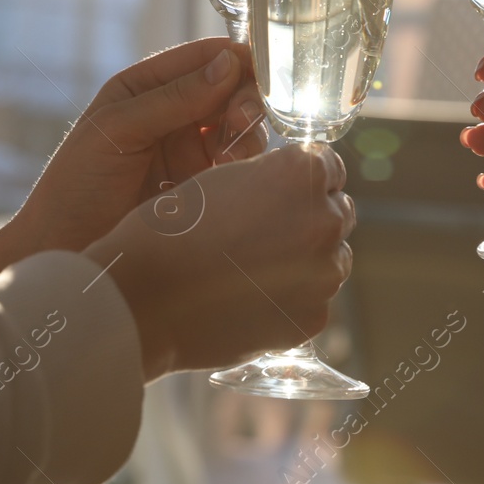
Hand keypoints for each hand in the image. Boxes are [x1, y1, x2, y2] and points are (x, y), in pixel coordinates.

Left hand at [0, 39, 268, 283]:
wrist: (65, 253)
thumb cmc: (76, 187)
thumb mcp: (117, 129)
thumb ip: (174, 97)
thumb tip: (229, 62)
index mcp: (145, 86)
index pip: (204, 57)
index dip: (234, 59)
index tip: (257, 72)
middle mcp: (173, 113)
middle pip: (231, 89)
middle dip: (245, 99)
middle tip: (242, 120)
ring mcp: (190, 150)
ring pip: (242, 126)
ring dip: (247, 133)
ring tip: (230, 157)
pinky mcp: (204, 187)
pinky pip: (239, 164)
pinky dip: (245, 163)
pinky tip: (231, 174)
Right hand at [85, 143, 354, 378]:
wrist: (145, 297)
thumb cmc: (173, 229)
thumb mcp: (224, 177)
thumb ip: (274, 178)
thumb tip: (301, 192)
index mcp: (302, 173)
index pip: (330, 166)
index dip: (304, 178)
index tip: (284, 191)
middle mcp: (324, 219)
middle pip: (338, 211)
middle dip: (310, 217)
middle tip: (266, 233)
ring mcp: (323, 273)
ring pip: (332, 258)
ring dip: (307, 259)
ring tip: (255, 268)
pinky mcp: (312, 317)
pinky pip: (315, 300)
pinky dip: (292, 298)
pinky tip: (252, 298)